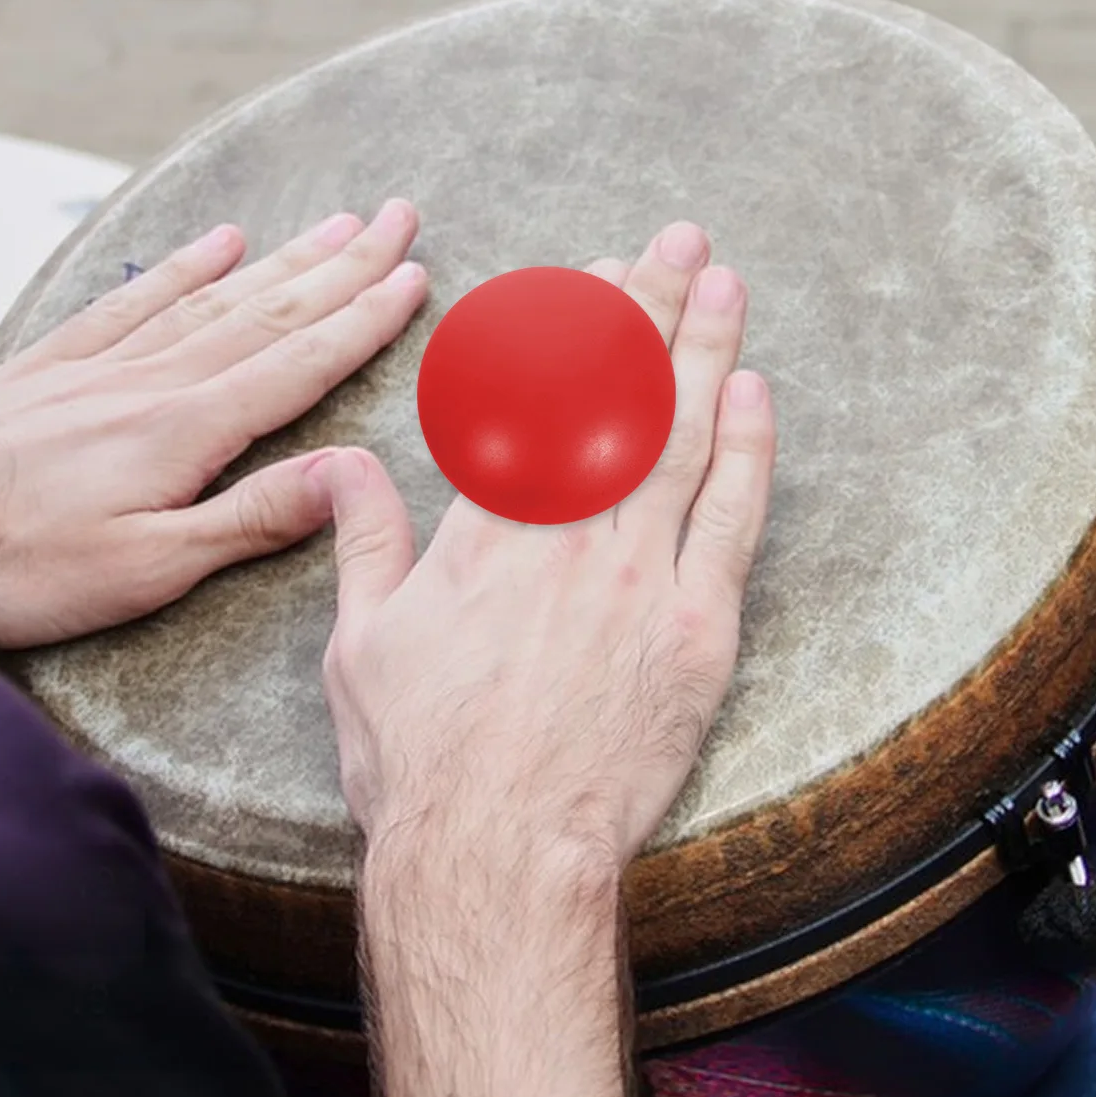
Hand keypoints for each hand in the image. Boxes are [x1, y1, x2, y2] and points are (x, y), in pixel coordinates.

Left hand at [0, 201, 427, 648]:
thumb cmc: (16, 562)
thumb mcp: (149, 568)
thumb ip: (251, 516)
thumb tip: (344, 477)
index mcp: (188, 427)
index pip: (301, 359)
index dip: (364, 318)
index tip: (413, 277)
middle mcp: (155, 377)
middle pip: (272, 308)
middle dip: (345, 263)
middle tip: (398, 217)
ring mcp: (105, 361)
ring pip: (217, 294)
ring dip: (287, 257)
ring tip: (336, 223)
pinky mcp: (59, 361)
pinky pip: (139, 296)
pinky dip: (185, 265)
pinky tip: (219, 241)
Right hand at [319, 220, 775, 871]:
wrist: (496, 855)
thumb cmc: (421, 759)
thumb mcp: (359, 644)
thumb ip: (361, 540)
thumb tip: (341, 466)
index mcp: (488, 529)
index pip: (537, 396)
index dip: (573, 326)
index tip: (597, 272)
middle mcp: (569, 534)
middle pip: (619, 395)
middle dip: (654, 306)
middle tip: (683, 241)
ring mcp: (640, 578)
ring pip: (683, 437)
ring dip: (706, 351)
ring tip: (726, 286)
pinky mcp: (696, 632)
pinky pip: (732, 522)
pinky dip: (748, 451)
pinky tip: (753, 393)